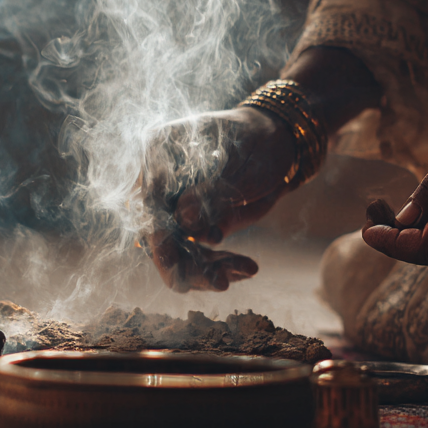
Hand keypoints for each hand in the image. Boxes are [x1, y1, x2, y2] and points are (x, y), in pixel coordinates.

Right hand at [140, 106, 294, 291]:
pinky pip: (199, 254)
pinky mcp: (193, 226)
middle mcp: (160, 183)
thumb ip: (212, 193)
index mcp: (160, 154)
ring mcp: (175, 207)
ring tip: (246, 271)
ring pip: (179, 250)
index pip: (149, 201)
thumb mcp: (240, 167)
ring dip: (209, 269)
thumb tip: (182, 220)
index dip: (159, 237)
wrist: (277, 145)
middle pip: (159, 234)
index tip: (172, 266)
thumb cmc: (257, 143)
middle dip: (189, 265)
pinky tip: (249, 269)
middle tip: (221, 284)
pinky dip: (222, 266)